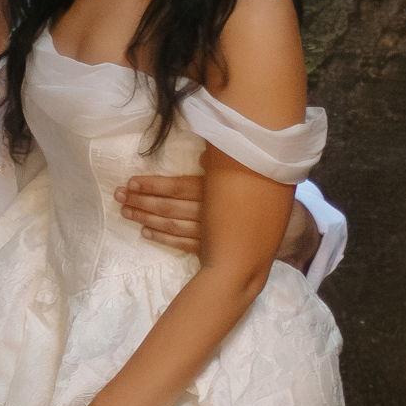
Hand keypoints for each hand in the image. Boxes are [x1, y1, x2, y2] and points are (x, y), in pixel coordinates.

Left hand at [118, 169, 314, 267]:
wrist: (287, 227)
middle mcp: (210, 213)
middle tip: (118, 197)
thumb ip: (219, 164)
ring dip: (146, 219)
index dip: (152, 186)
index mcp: (216, 191)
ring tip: (125, 212)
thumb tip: (199, 156)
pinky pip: (183, 244)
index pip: (177, 188)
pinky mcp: (212, 249)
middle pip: (169, 208)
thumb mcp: (243, 172)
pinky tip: (146, 232)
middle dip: (141, 202)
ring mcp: (210, 234)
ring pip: (172, 226)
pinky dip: (163, 238)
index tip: (130, 183)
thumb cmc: (260, 191)